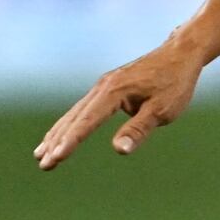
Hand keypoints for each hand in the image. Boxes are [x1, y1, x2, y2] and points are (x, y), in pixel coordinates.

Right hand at [34, 39, 204, 169]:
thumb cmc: (174, 83)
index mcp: (114, 92)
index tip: (56, 158)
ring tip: (40, 154)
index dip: (71, 142)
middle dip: (57, 142)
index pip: (87, 121)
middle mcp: (102, 87)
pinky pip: (81, 109)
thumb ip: (139, 129)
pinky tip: (59, 135)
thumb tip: (119, 149)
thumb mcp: (163, 110)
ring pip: (74, 113)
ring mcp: (102, 86)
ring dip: (57, 134)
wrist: (179, 54)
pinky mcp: (106, 88)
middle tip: (43, 164)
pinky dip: (68, 124)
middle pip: (74, 118)